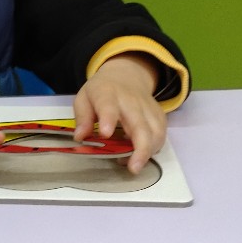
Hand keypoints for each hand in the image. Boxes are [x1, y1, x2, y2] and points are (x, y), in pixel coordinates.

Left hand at [73, 53, 165, 173]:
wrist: (126, 75)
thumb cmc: (101, 91)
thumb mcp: (84, 98)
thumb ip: (82, 118)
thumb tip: (80, 138)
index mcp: (107, 94)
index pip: (108, 105)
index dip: (108, 119)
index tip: (105, 134)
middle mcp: (131, 100)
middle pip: (140, 124)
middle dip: (140, 148)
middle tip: (133, 168)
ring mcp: (147, 108)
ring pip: (156, 131)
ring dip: (148, 151)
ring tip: (134, 164)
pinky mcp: (159, 115)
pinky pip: (161, 133)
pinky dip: (155, 147)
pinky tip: (142, 154)